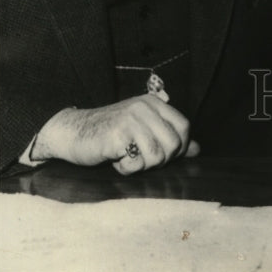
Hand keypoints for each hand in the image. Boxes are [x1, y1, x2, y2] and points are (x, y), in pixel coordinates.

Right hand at [31, 94, 200, 174]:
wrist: (73, 132)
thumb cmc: (109, 133)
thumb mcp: (142, 129)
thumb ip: (169, 137)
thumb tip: (197, 149)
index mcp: (153, 103)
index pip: (184, 126)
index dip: (180, 147)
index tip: (164, 155)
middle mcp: (144, 107)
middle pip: (174, 143)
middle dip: (161, 159)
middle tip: (141, 158)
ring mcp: (131, 120)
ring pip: (157, 156)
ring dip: (142, 165)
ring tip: (127, 157)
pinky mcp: (117, 135)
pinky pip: (136, 163)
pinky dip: (127, 168)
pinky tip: (115, 159)